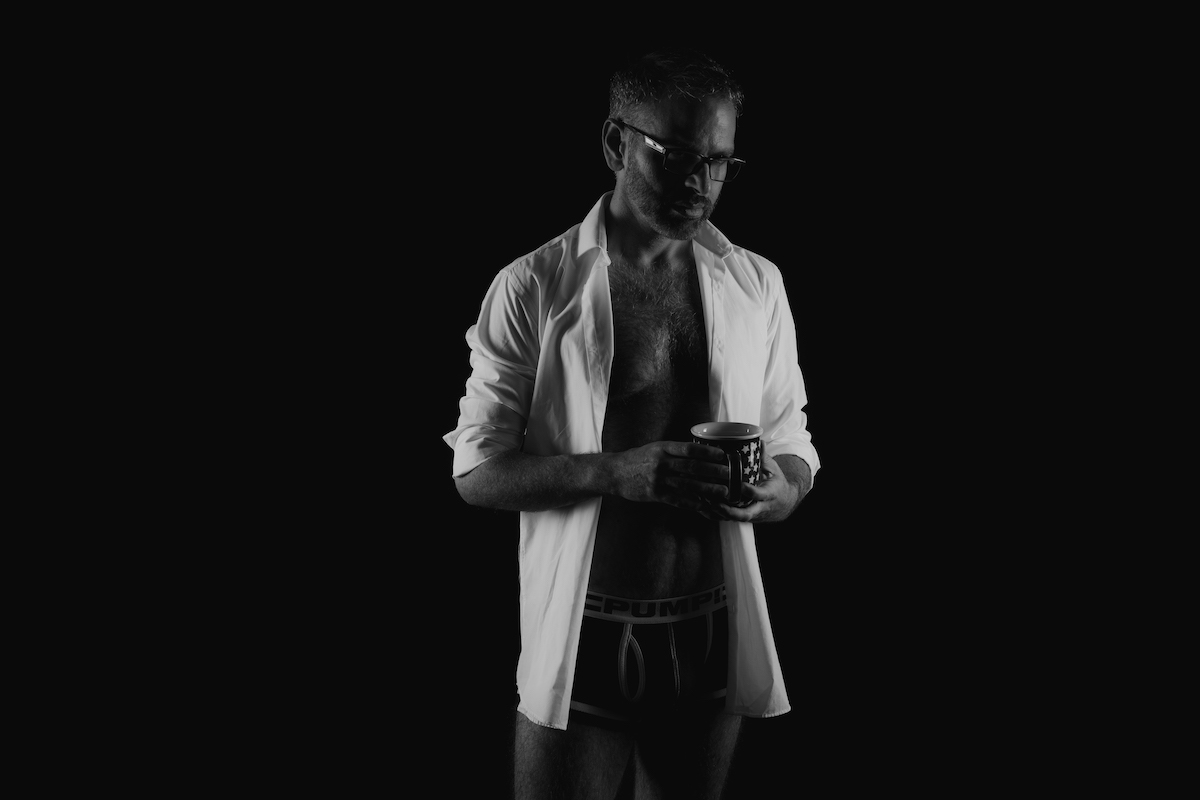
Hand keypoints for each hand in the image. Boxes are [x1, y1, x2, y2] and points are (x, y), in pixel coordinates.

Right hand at [609, 441, 731, 515]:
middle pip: (693, 467)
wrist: (615, 473)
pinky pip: (678, 499)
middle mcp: (661, 463)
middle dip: (714, 471)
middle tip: (730, 474)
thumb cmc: (638, 459)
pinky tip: (705, 504)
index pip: (690, 449)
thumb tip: (700, 452)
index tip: (723, 455)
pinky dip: (693, 502)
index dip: (708, 452)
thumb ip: (675, 450)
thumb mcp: (655, 448)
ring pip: (688, 484)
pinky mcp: (655, 494)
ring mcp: (658, 479)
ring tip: (724, 491)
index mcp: (663, 448)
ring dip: (709, 489)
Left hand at [705, 452, 803, 523]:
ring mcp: (751, 514)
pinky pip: (729, 519)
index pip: (759, 495)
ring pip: (734, 518)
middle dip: (730, 511)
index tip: (740, 485)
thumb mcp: (773, 469)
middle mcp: (760, 507)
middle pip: (745, 514)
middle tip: (715, 503)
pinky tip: (703, 508)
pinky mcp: (744, 516)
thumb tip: (758, 441)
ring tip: (705, 505)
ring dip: (720, 514)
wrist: (783, 503)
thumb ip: (764, 457)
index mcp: (770, 494)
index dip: (750, 492)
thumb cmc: (775, 483)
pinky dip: (716, 516)